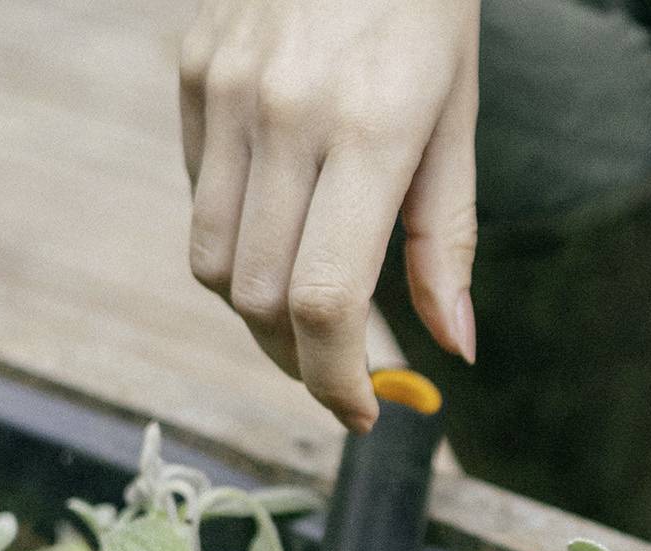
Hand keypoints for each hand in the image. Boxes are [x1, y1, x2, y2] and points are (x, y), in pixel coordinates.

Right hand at [180, 0, 481, 431]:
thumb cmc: (425, 19)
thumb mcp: (457, 127)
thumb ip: (448, 245)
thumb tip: (454, 348)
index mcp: (367, 136)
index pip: (322, 299)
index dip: (335, 378)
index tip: (360, 412)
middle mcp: (282, 115)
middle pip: (258, 296)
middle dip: (297, 361)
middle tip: (338, 380)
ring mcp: (225, 90)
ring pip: (214, 258)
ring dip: (256, 316)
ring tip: (308, 326)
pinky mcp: (193, 71)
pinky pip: (198, 196)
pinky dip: (236, 244)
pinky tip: (282, 237)